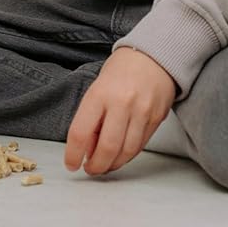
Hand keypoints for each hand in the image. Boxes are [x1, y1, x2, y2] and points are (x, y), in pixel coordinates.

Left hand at [64, 47, 175, 175]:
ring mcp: (141, 112)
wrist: (154, 56)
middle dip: (96, 166)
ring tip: (105, 164)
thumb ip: (92, 117)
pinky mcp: (156, 119)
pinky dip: (127, 155)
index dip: (73, 154)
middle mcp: (121, 103)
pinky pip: (140, 146)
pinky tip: (120, 155)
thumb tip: (87, 149)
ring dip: (113, 164)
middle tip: (90, 169)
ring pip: (126, 152)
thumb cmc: (122, 71)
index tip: (71, 164)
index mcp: (100, 94)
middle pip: (106, 148)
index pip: (81, 132)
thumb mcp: (98, 88)